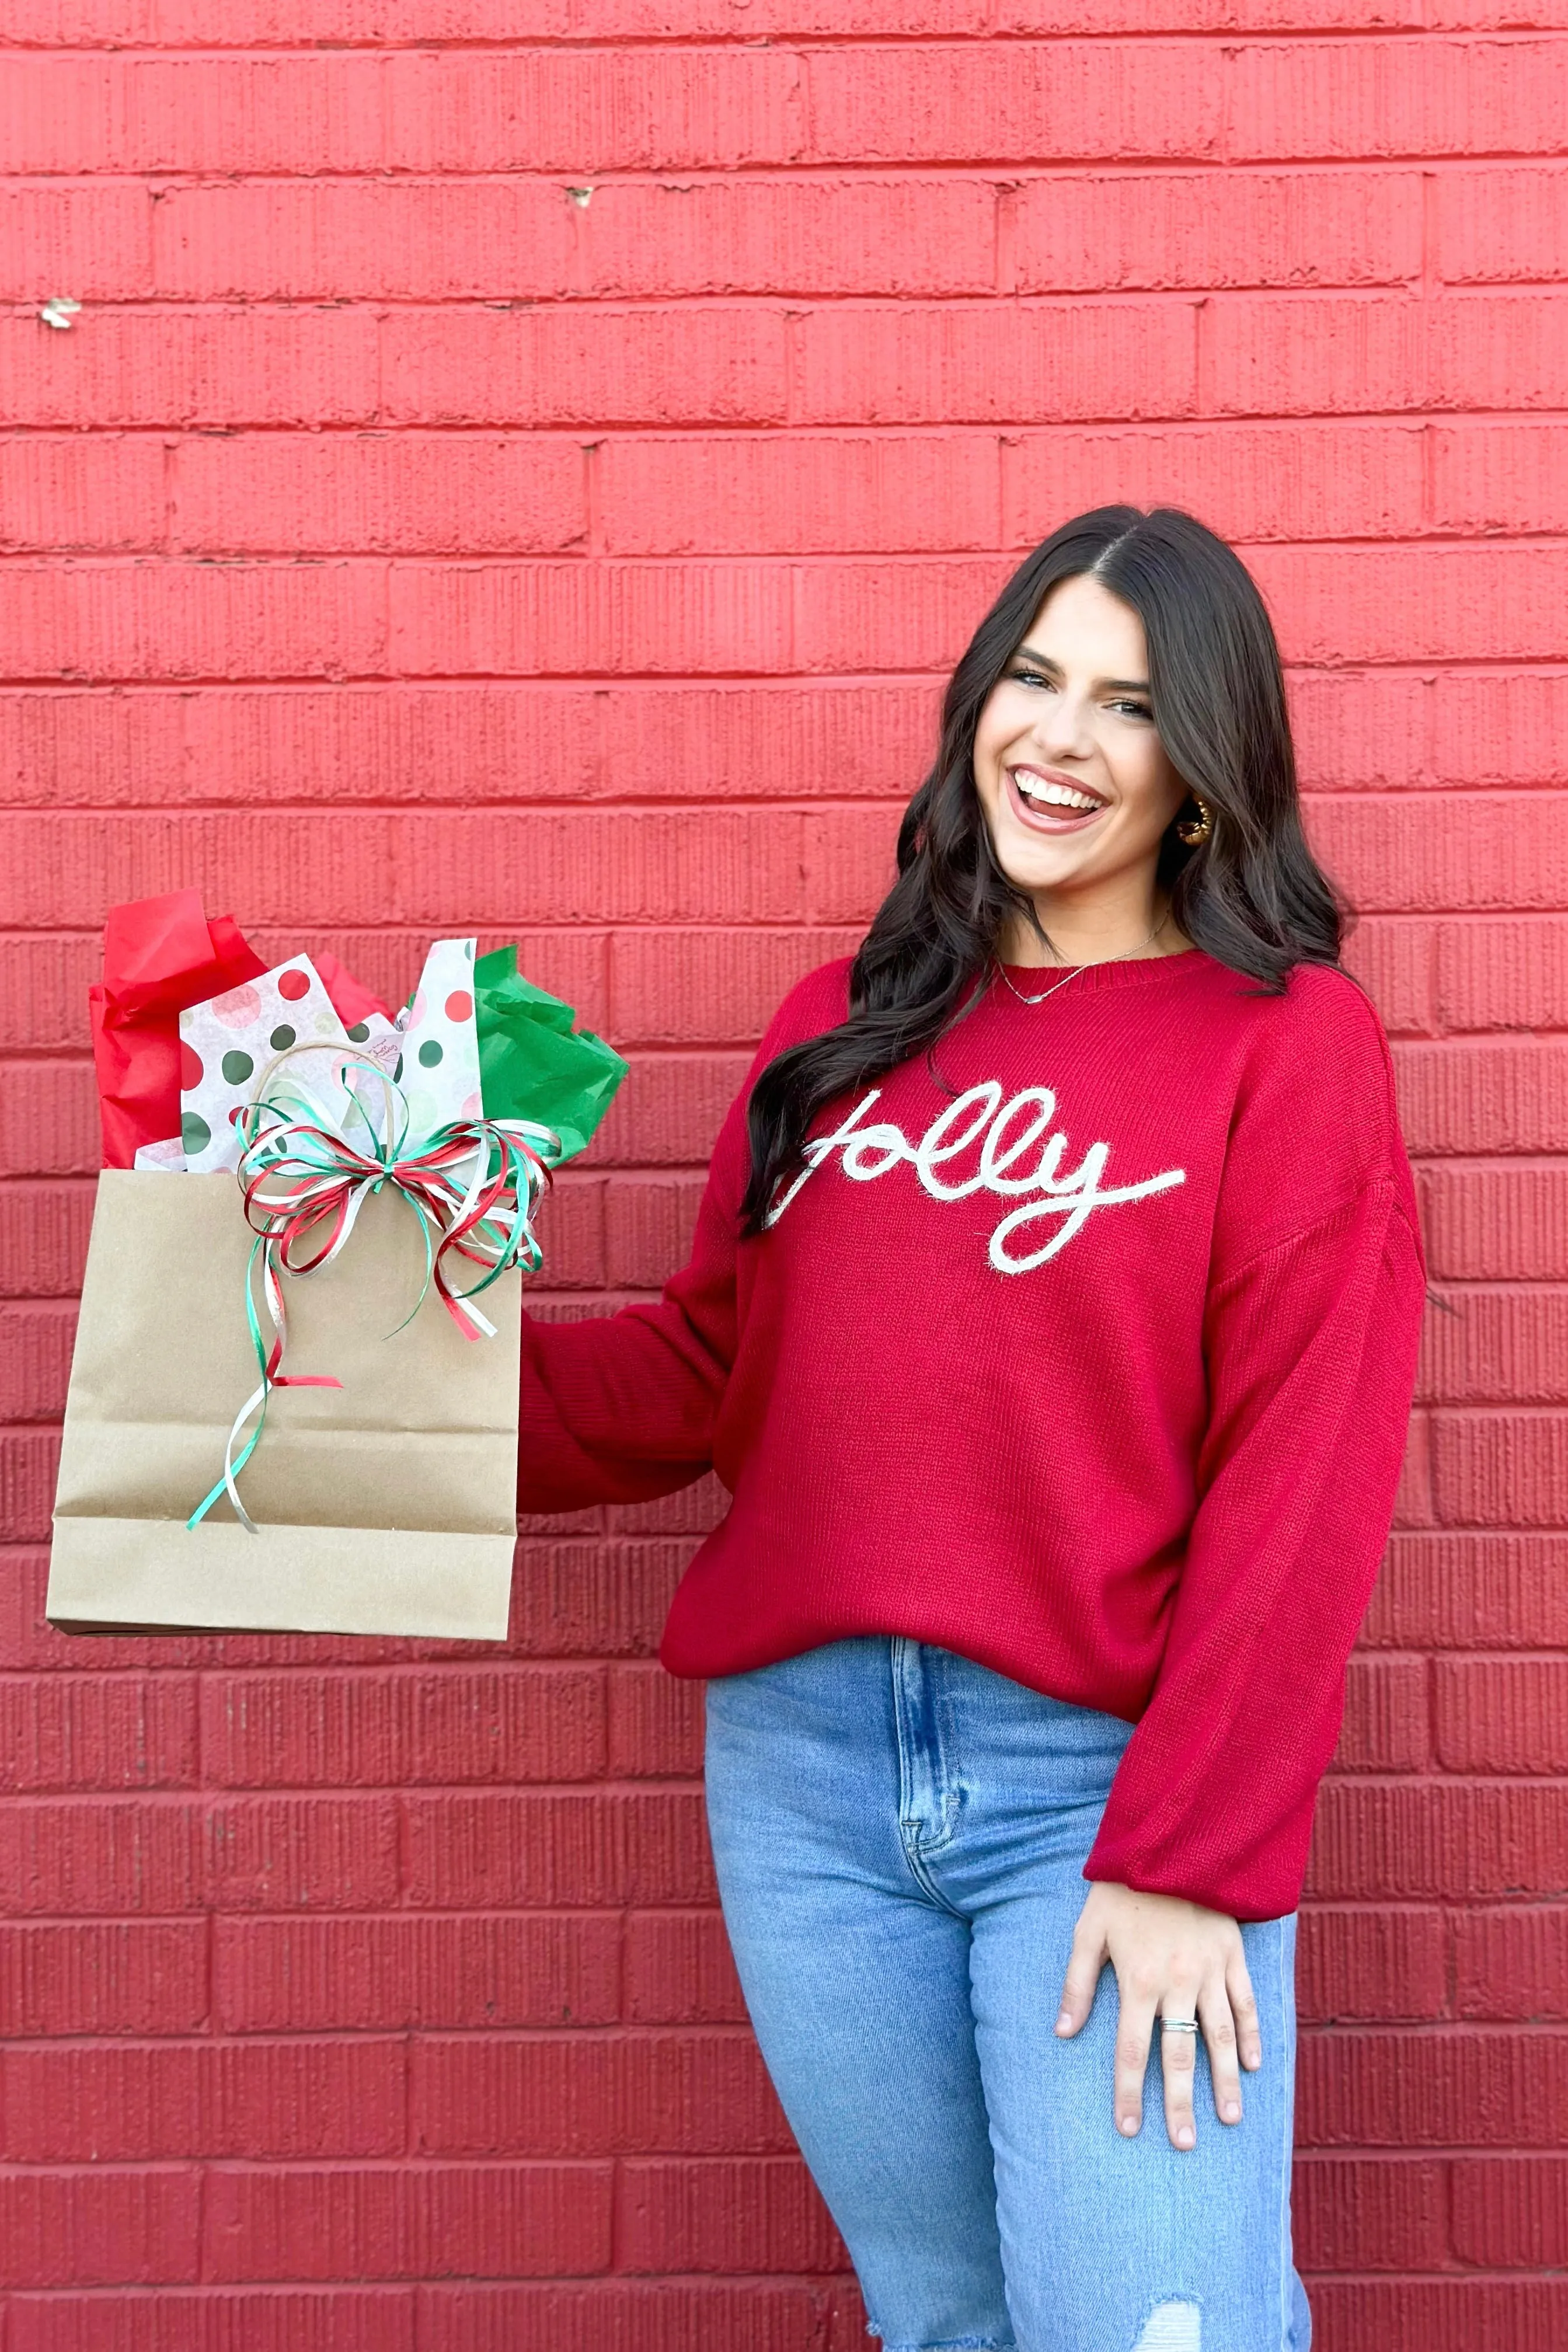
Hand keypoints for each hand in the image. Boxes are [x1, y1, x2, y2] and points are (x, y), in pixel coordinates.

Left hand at [1054, 1880, 1260, 2150]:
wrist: (1169, 1843)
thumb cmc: (1122, 1889)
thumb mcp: (1088, 1930)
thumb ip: (1076, 1984)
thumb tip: (1061, 2033)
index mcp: (1136, 1981)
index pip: (1129, 2050)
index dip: (1128, 2093)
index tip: (1129, 2130)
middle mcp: (1175, 1984)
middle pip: (1177, 2055)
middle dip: (1180, 2103)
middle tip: (1185, 2143)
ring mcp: (1208, 1972)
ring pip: (1219, 2037)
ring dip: (1224, 2081)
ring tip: (1227, 2118)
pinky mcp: (1232, 1956)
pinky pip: (1245, 2004)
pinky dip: (1251, 2036)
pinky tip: (1253, 2066)